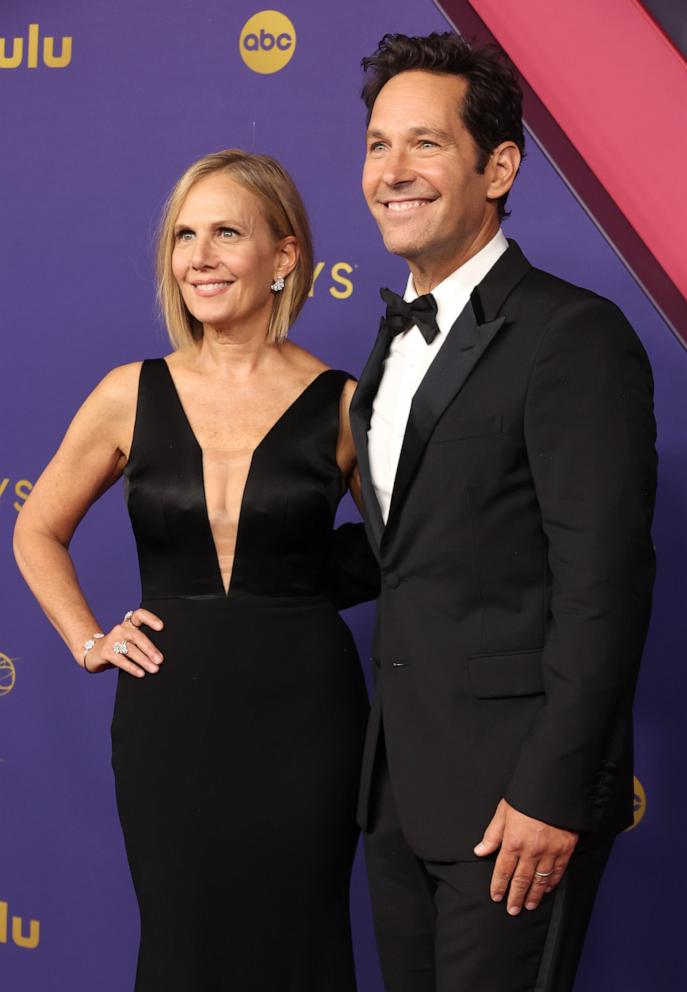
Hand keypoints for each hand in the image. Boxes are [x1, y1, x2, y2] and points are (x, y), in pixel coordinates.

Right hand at [85, 608, 163, 676]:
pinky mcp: (105, 652)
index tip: (161, 627)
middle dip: (150, 648)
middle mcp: (120, 630)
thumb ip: (142, 644)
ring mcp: (112, 640)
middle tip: (160, 660)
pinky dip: (132, 667)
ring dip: (143, 660)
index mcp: (129, 624)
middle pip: (137, 636)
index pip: (139, 615)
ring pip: (130, 649)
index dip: (150, 619)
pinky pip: (121, 660)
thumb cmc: (119, 648)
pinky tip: (140, 673)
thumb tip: (161, 657)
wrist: (93, 653)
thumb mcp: (130, 642)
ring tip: (154, 669)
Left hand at [474, 798, 577, 914]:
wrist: (554, 790)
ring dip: (533, 895)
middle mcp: (530, 851)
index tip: (496, 897)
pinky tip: (547, 890)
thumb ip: (492, 835)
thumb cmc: (526, 799)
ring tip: (528, 905)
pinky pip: (557, 873)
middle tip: (512, 910)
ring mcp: (549, 853)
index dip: (499, 886)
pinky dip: (551, 883)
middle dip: (515, 897)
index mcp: (513, 842)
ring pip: (540, 881)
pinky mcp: (564, 851)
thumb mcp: (503, 812)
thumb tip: (479, 851)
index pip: (503, 870)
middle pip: (521, 880)